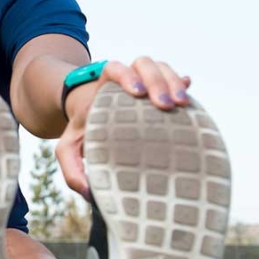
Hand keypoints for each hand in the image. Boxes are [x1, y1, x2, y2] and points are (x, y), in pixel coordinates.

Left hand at [54, 57, 191, 196]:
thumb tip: (91, 194)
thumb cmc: (82, 137)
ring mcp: (146, 84)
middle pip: (143, 64)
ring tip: (182, 104)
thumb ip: (72, 171)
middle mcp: (127, 82)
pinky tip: (189, 97)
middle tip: (165, 105)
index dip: (126, 75)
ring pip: (162, 68)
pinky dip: (183, 84)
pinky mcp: (162, 92)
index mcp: (103, 90)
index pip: (114, 68)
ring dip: (173, 81)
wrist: (93, 123)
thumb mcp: (69, 152)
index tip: (137, 94)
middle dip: (157, 80)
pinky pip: (176, 79)